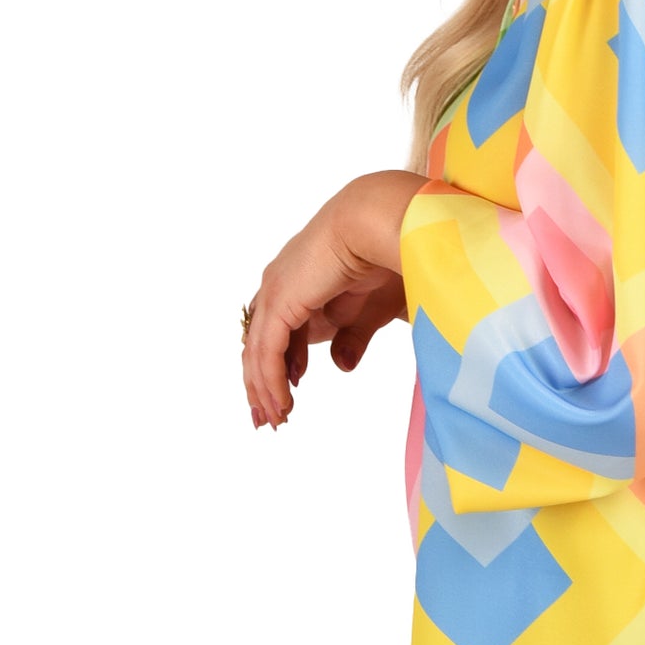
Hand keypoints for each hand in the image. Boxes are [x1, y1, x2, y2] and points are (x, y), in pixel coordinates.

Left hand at [242, 171, 425, 428]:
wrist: (383, 224)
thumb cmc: (387, 254)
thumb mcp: (368, 309)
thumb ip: (352, 336)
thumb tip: (340, 367)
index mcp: (300, 281)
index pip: (277, 331)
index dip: (279, 366)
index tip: (288, 396)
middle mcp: (280, 285)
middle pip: (259, 343)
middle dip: (262, 384)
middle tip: (270, 419)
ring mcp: (276, 292)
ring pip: (258, 352)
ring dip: (264, 389)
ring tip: (276, 420)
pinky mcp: (280, 303)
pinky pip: (267, 353)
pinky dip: (271, 382)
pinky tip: (282, 403)